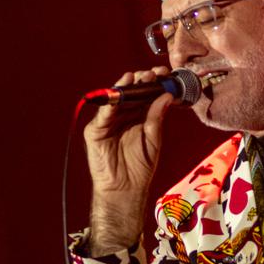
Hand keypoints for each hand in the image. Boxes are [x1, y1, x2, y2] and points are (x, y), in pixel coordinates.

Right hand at [83, 66, 175, 251]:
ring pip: (116, 98)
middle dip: (142, 80)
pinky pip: (103, 113)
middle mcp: (123, 115)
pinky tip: (119, 92)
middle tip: (154, 74)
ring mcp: (108, 121)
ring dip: (126, 86)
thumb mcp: (154, 138)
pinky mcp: (95, 131)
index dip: (155, 82)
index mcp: (138, 115)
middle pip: (131, 91)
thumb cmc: (140, 167)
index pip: (146, 93)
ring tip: (137, 77)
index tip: (166, 74)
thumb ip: (157, 117)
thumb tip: (167, 95)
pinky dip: (110, 102)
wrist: (125, 189)